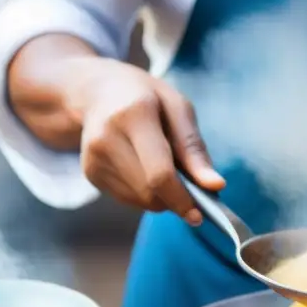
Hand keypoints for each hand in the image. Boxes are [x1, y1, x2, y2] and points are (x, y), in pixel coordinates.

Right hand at [65, 58, 224, 223]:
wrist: (96, 91)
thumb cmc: (146, 97)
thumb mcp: (178, 108)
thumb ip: (194, 148)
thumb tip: (216, 185)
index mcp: (133, 115)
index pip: (159, 173)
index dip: (181, 199)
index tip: (199, 215)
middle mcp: (106, 138)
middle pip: (149, 192)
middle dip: (175, 198)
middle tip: (189, 184)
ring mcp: (93, 158)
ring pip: (140, 200)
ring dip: (161, 196)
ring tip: (162, 165)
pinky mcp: (90, 173)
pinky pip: (128, 199)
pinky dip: (145, 193)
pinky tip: (143, 167)